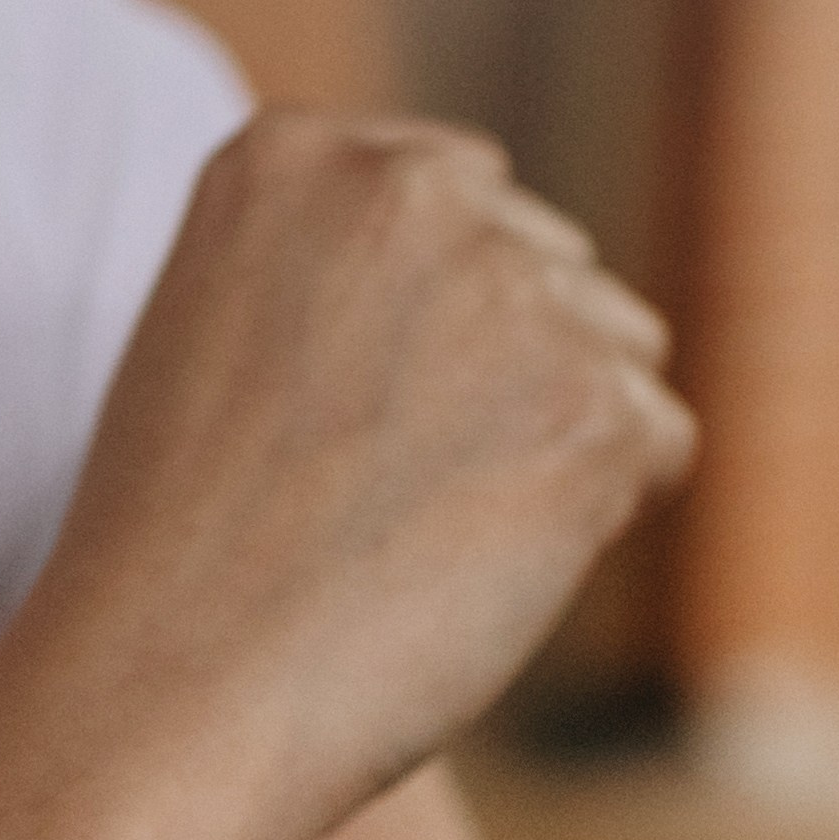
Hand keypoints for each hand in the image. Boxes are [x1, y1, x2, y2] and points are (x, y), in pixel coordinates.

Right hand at [0, 109, 694, 839]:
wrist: (179, 685)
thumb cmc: (186, 555)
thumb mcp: (226, 335)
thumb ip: (349, 276)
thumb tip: (508, 300)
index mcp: (297, 155)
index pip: (458, 198)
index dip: (438, 326)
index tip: (367, 416)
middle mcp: (412, 190)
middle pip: (553, 267)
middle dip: (514, 374)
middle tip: (396, 494)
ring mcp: (513, 290)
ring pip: (620, 351)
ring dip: (564, 438)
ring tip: (431, 529)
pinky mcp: (593, 404)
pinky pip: (659, 444)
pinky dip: (600, 518)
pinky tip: (484, 566)